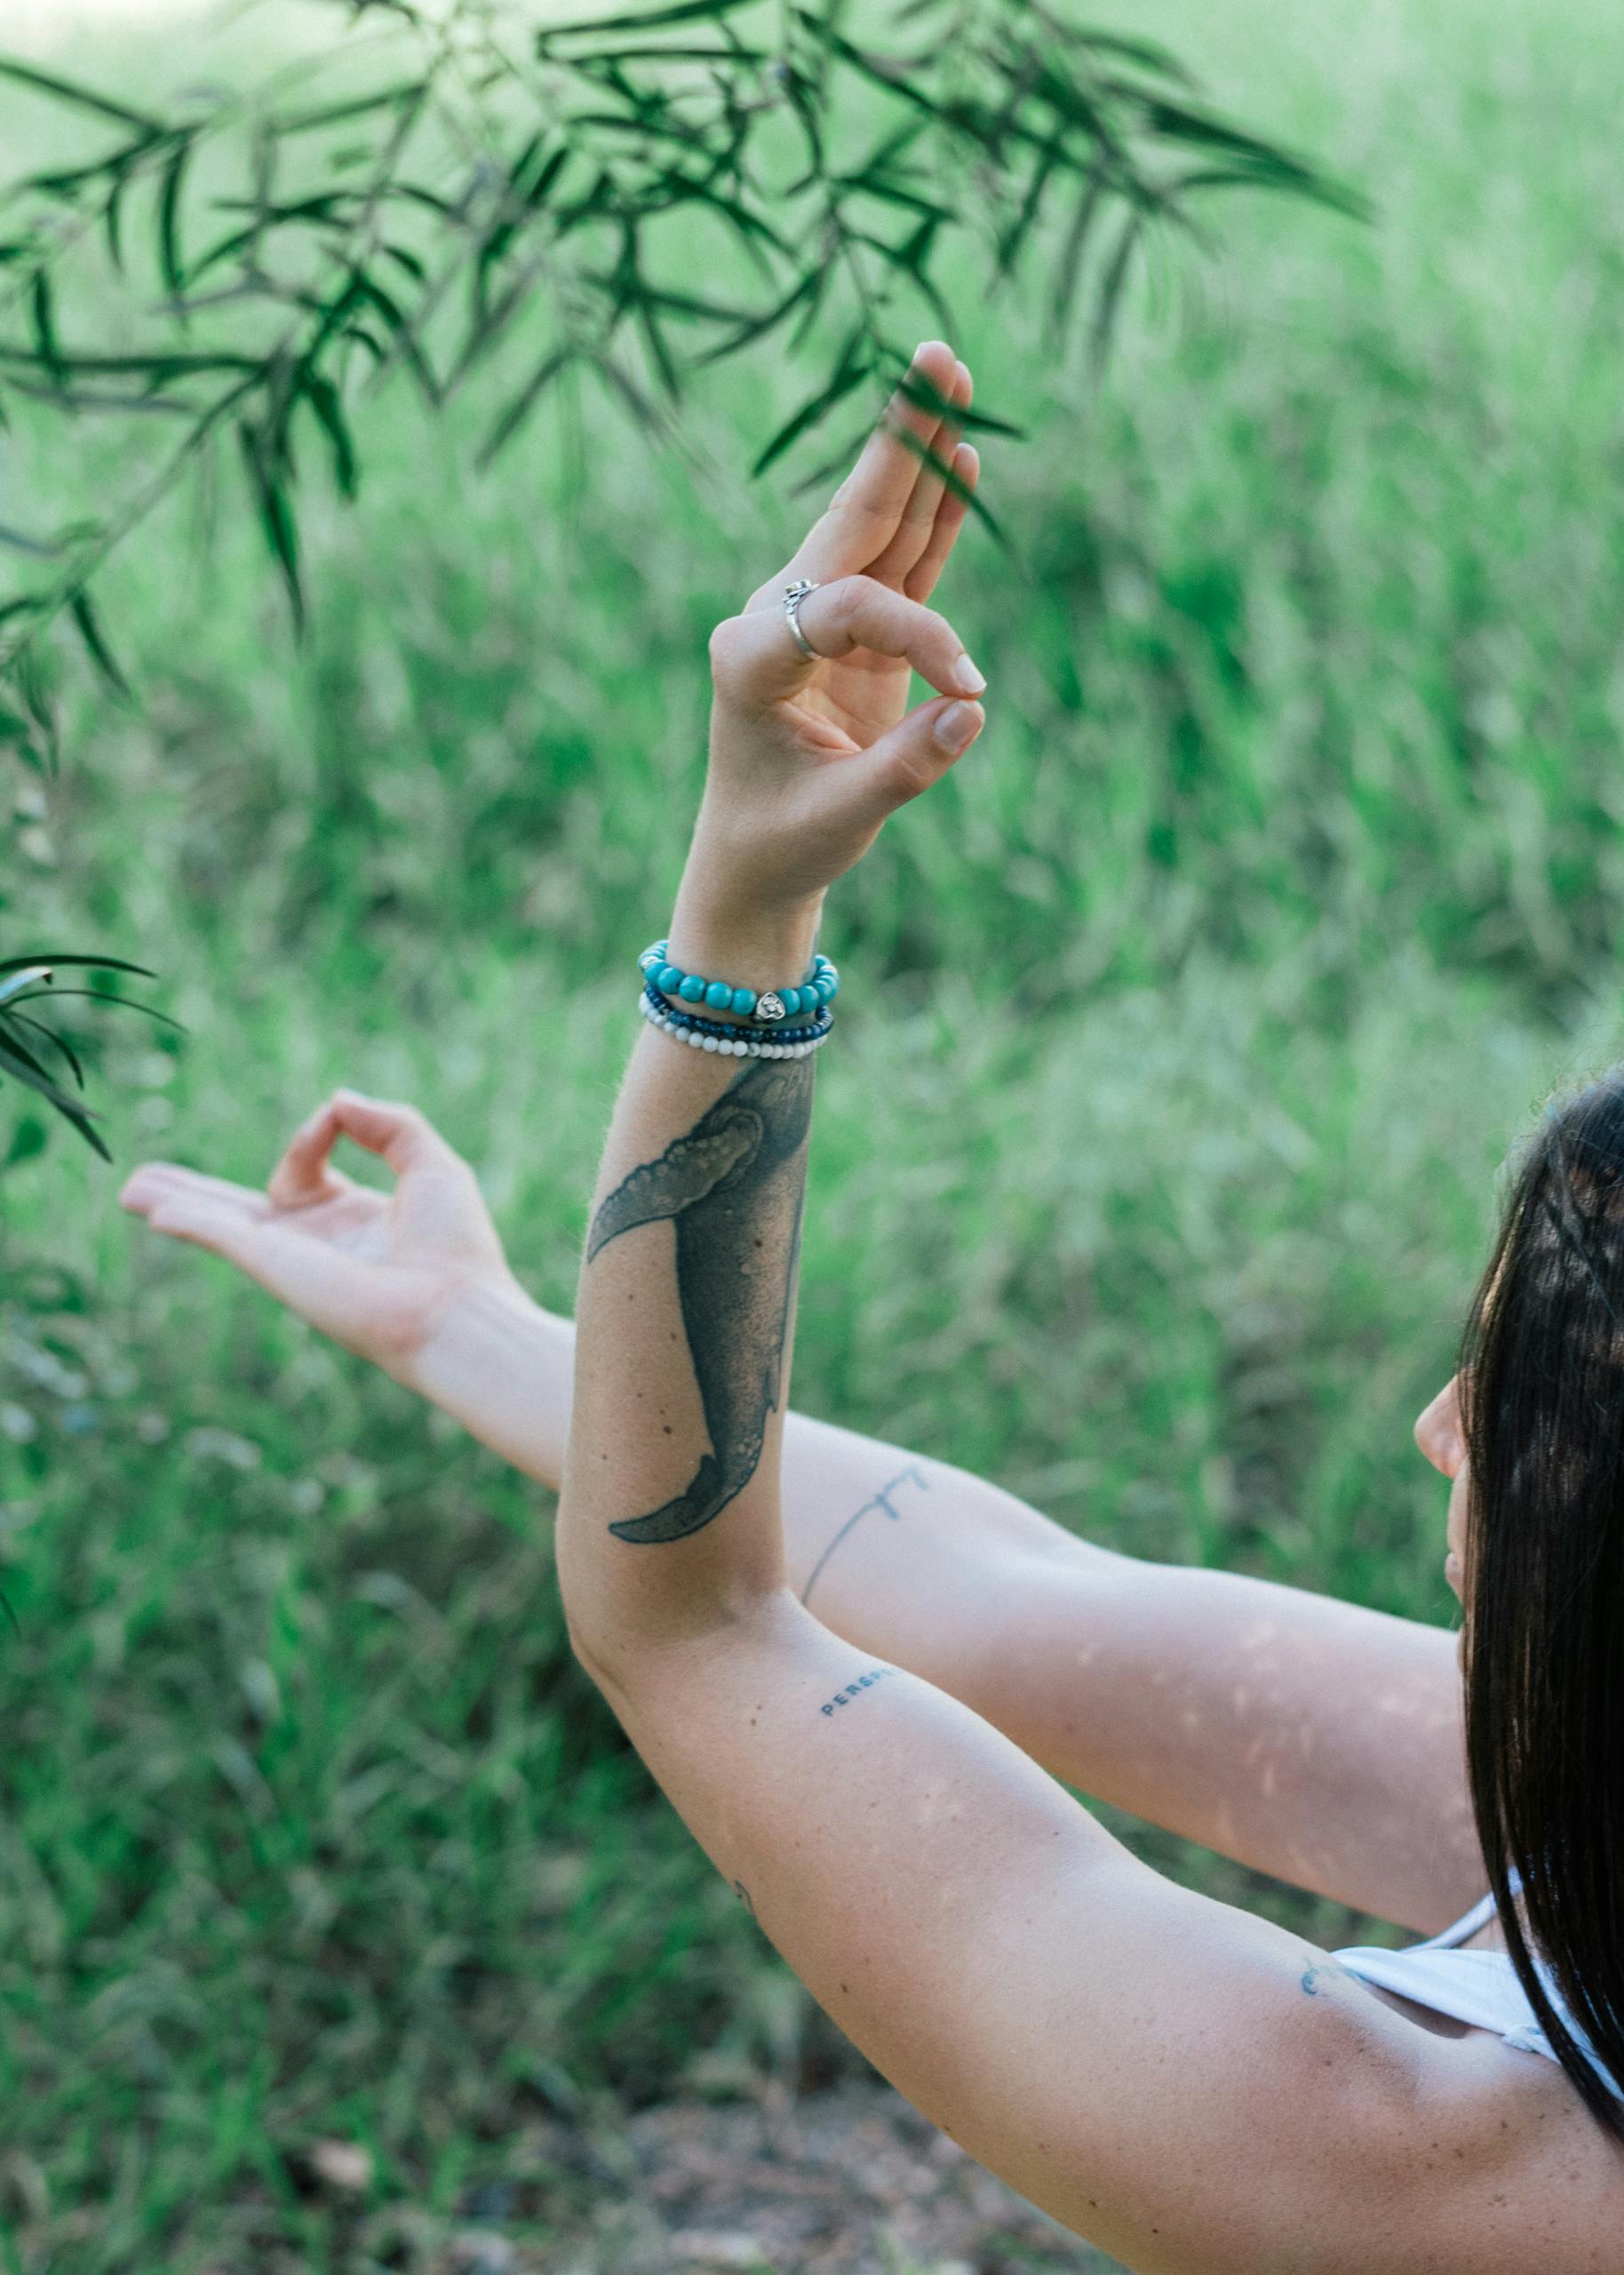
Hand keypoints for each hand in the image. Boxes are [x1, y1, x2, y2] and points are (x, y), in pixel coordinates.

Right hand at [119, 1090, 517, 1385]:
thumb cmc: (455, 1245)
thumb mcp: (430, 1163)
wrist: (452, 1305)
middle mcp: (316, 1241)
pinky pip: (221, 1236)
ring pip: (219, 1224)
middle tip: (149, 1180)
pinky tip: (152, 1212)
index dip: (314, 1130)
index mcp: (355, 1219)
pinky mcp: (274, 1267)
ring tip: (130, 1191)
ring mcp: (290, 1257)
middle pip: (242, 1209)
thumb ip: (387, 1123)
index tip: (334, 1114)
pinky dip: (188, 1219)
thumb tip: (336, 1101)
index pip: (308, 1165)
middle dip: (196, 1194)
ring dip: (175, 1204)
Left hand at [679, 339, 987, 933]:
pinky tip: (961, 460)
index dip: (920, 638)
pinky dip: (933, 518)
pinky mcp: (853, 637)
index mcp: (749, 655)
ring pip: (878, 527)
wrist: (755, 864)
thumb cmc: (784, 842)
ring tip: (951, 376)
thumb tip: (973, 709)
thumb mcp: (841, 816)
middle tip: (935, 357)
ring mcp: (814, 621)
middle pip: (851, 518)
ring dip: (920, 457)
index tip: (969, 687)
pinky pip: (901, 565)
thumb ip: (905, 765)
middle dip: (900, 442)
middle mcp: (776, 619)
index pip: (851, 609)